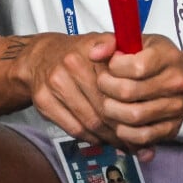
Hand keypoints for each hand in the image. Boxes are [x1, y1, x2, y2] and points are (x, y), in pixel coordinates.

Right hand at [20, 32, 124, 146]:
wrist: (40, 57)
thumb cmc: (75, 54)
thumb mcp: (98, 41)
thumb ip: (118, 46)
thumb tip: (133, 58)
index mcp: (87, 51)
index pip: (116, 86)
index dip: (131, 106)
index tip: (142, 119)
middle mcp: (69, 65)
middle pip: (104, 107)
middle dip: (122, 126)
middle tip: (135, 139)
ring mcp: (54, 84)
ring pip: (90, 121)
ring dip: (107, 136)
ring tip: (120, 141)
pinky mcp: (43, 101)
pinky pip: (73, 129)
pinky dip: (90, 138)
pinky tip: (99, 137)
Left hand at [92, 34, 182, 150]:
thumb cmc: (154, 57)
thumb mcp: (136, 41)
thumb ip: (111, 42)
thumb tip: (94, 54)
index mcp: (167, 56)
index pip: (136, 67)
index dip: (114, 66)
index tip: (111, 64)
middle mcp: (175, 82)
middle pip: (129, 92)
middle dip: (106, 88)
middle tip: (102, 83)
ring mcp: (175, 107)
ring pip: (133, 116)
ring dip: (112, 111)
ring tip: (107, 101)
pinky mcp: (172, 128)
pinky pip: (142, 136)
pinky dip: (124, 132)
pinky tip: (118, 121)